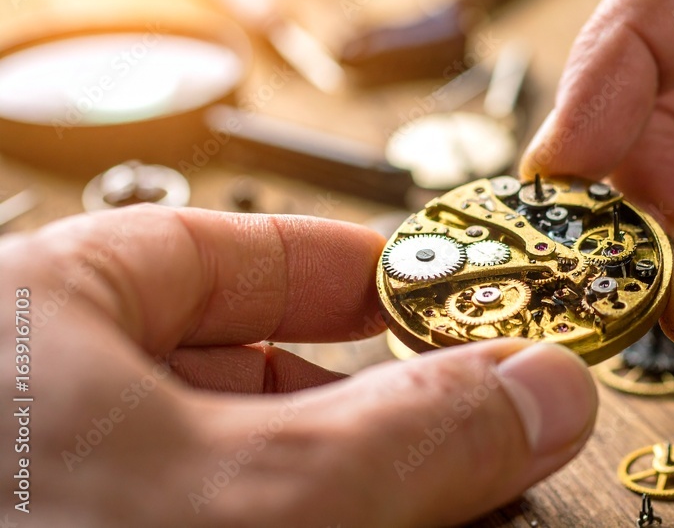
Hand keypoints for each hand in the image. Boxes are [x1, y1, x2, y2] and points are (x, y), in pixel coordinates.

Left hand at [0, 206, 595, 526]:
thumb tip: (544, 388)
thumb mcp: (258, 499)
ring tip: (434, 508)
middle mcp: (34, 394)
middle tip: (459, 429)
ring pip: (216, 464)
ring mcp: (46, 480)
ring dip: (336, 484)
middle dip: (360, 400)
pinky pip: (185, 511)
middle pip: (232, 366)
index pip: (217, 252)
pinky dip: (277, 519)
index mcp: (44, 311)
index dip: (338, 268)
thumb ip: (416, 436)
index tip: (429, 293)